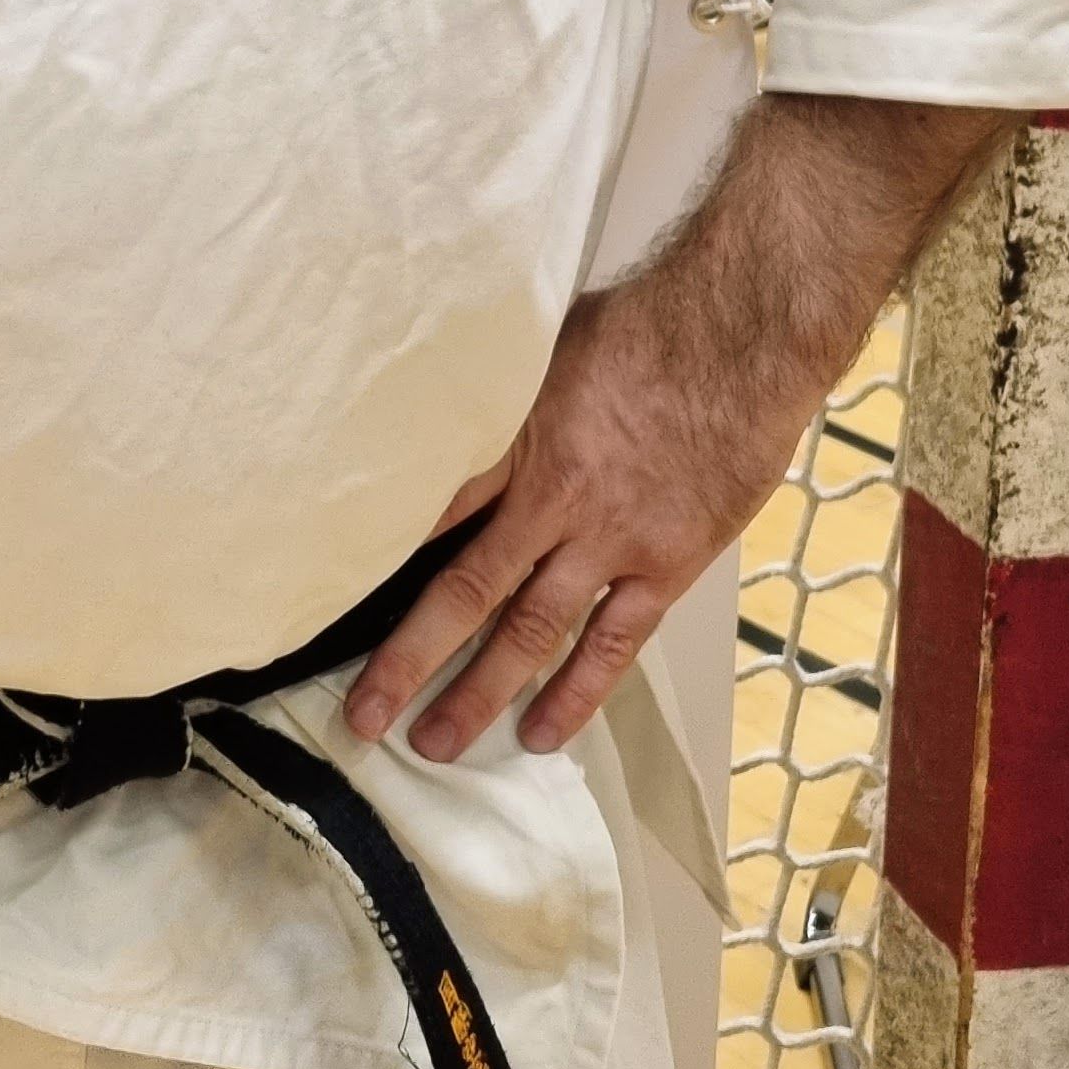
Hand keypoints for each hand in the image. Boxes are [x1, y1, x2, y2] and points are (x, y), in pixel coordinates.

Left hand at [343, 92, 1008, 761]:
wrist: (740, 336)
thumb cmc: (642, 325)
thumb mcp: (540, 339)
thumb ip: (491, 387)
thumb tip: (433, 389)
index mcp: (510, 440)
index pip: (427, 513)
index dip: (376, 559)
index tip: (329, 602)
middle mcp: (552, 501)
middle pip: (465, 591)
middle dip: (409, 659)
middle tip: (364, 714)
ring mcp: (610, 540)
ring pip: (531, 632)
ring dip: (480, 691)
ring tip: (433, 743)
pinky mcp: (664, 565)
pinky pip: (612, 642)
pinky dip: (576, 692)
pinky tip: (541, 733)